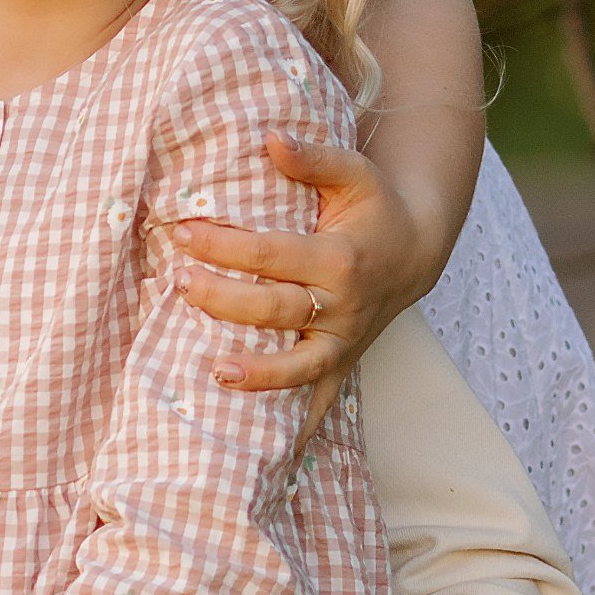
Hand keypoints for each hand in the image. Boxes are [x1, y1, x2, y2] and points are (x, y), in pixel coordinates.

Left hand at [165, 134, 433, 415]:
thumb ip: (313, 157)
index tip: (182, 232)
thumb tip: (269, 137)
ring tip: (213, 372)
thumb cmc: (375, 207)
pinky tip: (269, 457)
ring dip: (257, 373)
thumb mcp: (353, 173)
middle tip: (177, 283)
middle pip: (276, 309)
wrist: (418, 251)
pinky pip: (320, 401)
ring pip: (298, 365)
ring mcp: (344, 342)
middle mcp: (343, 306)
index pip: (272, 254)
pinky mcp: (343, 364)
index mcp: (341, 257)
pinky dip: (297, 429)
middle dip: (224, 299)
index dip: (226, 245)